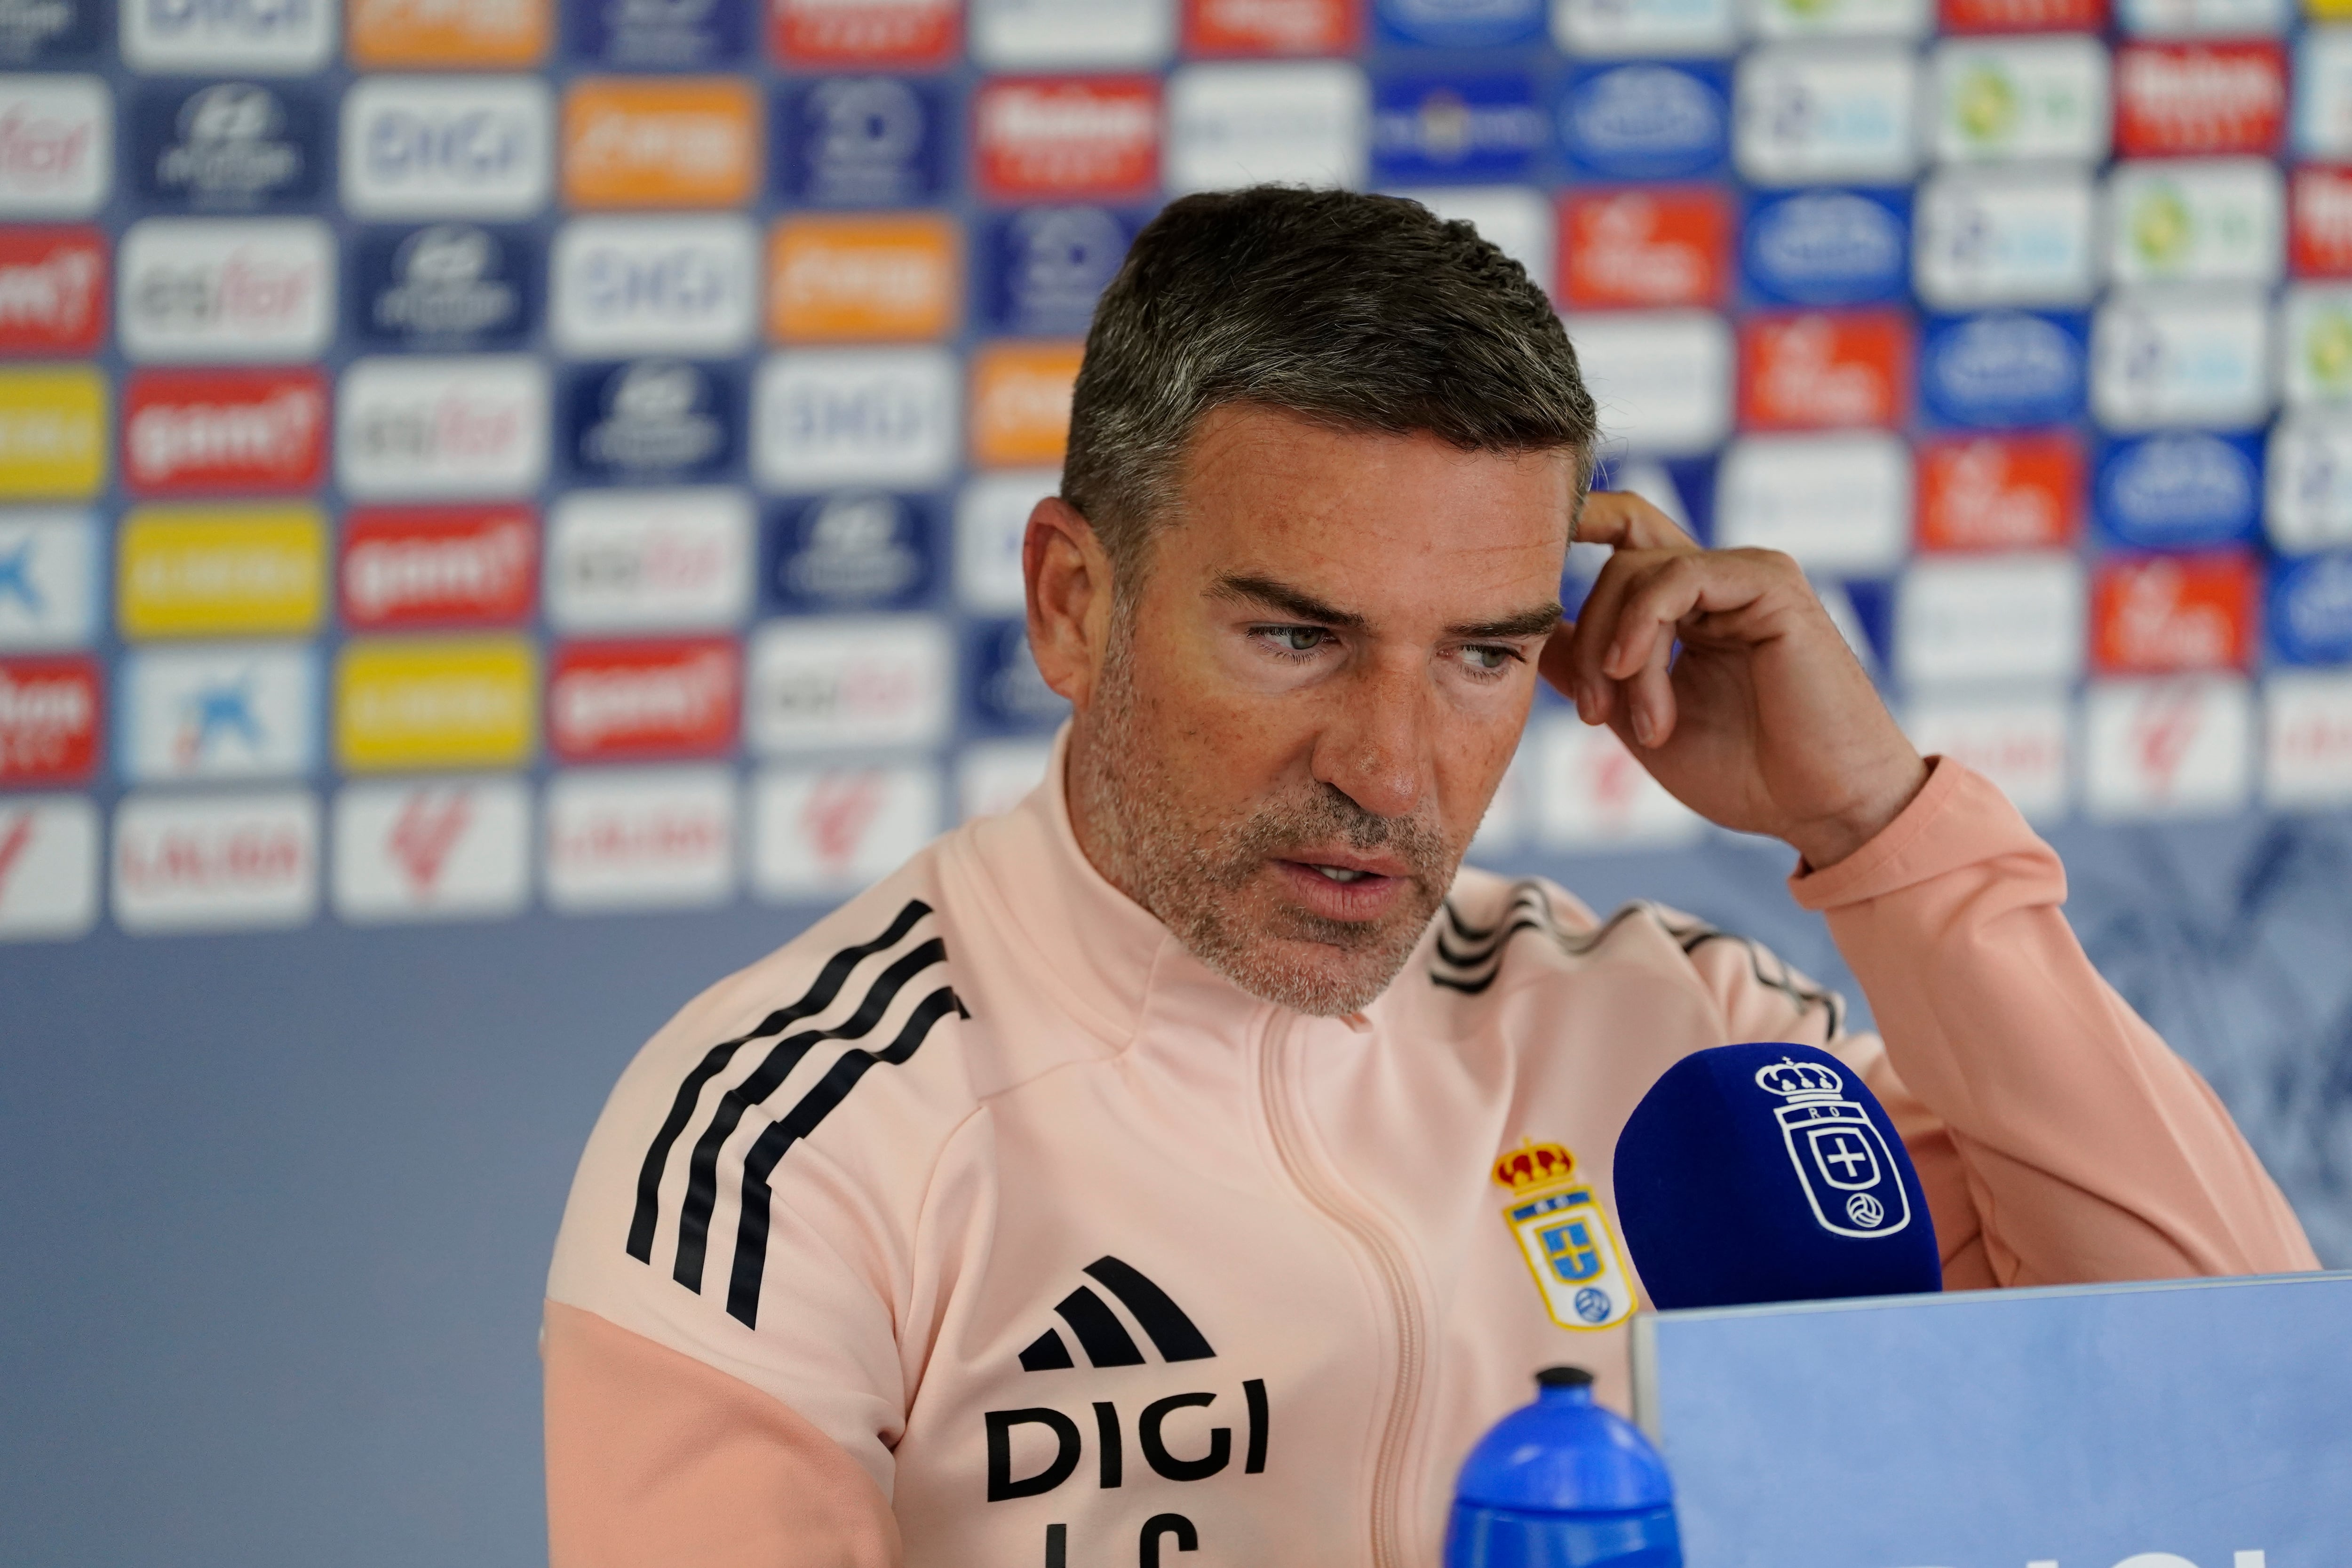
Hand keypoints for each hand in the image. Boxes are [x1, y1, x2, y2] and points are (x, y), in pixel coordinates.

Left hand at [1538, 492, 1928, 870]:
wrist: (1825, 808)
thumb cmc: (1747, 773)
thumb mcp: (1636, 717)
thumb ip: (1587, 669)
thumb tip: (1529, 632)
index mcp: (1692, 605)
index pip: (1624, 536)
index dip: (1577, 522)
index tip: (1518, 546)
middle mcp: (1718, 580)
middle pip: (1616, 556)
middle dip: (1583, 634)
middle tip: (1590, 712)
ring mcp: (1745, 575)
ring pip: (1635, 571)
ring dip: (1614, 653)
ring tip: (1641, 724)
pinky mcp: (1771, 582)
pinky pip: (1678, 576)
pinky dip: (1641, 627)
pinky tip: (1634, 677)